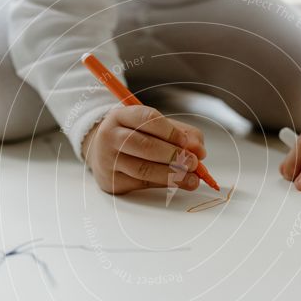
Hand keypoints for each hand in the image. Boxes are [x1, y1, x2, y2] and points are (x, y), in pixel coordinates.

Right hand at [82, 105, 206, 194]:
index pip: (147, 119)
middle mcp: (110, 136)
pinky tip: (178, 183)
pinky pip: (141, 183)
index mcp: (121, 116)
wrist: (101, 153)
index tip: (186, 142)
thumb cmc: (135, 137)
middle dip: (174, 155)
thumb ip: (182, 134)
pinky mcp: (111, 181)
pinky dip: (163, 184)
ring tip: (192, 178)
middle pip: (145, 145)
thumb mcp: (156, 128)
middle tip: (193, 163)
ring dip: (172, 175)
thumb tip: (199, 151)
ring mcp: (108, 160)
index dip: (170, 131)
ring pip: (143, 169)